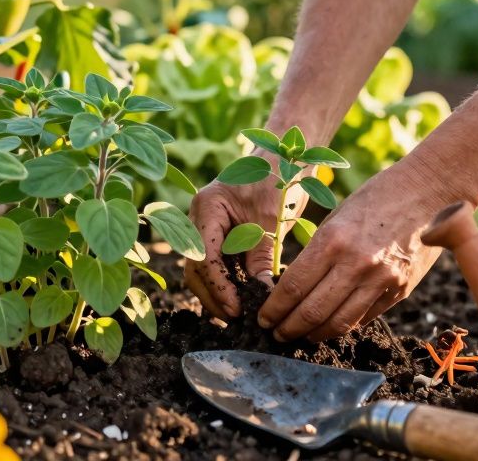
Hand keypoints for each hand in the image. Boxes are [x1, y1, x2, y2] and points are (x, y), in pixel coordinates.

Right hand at [184, 166, 298, 319]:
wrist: (282, 158)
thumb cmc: (277, 179)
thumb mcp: (270, 221)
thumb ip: (261, 257)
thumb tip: (261, 296)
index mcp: (207, 207)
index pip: (204, 256)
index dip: (218, 286)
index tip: (237, 308)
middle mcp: (197, 217)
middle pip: (195, 266)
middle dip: (212, 295)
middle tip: (236, 319)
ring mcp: (204, 226)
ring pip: (200, 269)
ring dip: (215, 293)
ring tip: (237, 315)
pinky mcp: (216, 234)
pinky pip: (213, 264)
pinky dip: (223, 283)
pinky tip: (238, 300)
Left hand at [257, 162, 448, 341]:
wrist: (429, 191)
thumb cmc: (377, 197)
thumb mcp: (338, 217)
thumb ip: (319, 252)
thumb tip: (297, 286)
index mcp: (333, 240)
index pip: (293, 286)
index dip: (274, 309)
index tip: (263, 318)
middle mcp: (356, 264)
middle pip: (312, 311)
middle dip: (289, 328)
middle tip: (276, 334)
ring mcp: (381, 280)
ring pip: (339, 323)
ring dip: (315, 335)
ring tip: (302, 337)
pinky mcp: (400, 290)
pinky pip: (365, 317)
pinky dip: (344, 325)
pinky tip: (331, 325)